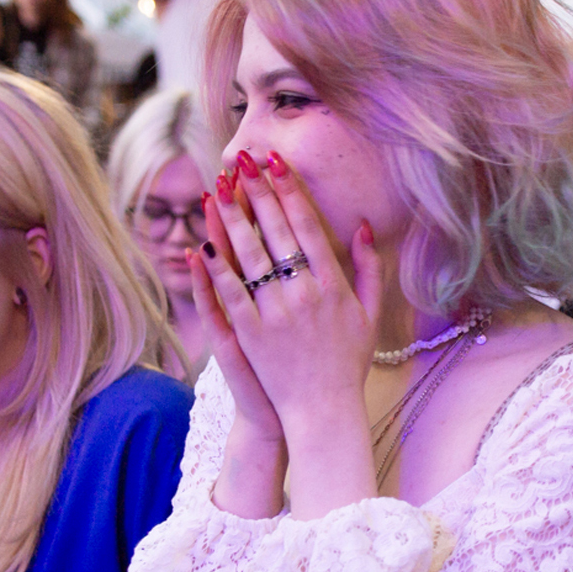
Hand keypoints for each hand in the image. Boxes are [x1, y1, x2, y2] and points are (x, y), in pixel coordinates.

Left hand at [193, 151, 382, 440]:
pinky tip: (202, 241)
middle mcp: (304, 293)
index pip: (307, 226)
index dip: (289, 191)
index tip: (276, 163)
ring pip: (249, 255)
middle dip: (257, 192)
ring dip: (232, 218)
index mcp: (333, 284)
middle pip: (275, 231)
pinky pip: (229, 293)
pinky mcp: (250, 334)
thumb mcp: (370, 313)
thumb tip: (363, 224)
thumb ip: (370, 267)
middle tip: (241, 161)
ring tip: (218, 187)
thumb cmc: (348, 362)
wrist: (324, 410)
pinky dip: (216, 267)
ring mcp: (276, 313)